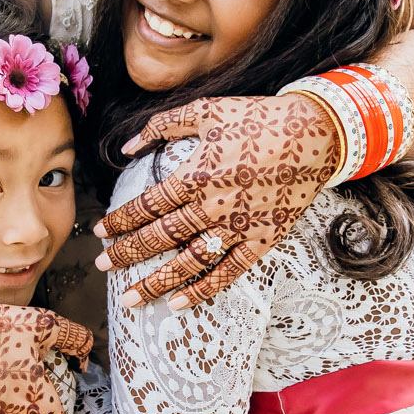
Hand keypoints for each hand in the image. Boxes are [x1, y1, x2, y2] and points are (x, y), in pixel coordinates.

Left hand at [96, 92, 340, 310]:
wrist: (314, 134)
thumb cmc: (257, 118)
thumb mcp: (206, 111)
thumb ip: (162, 126)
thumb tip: (127, 145)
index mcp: (195, 176)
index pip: (146, 205)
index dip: (120, 220)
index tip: (99, 232)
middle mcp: (212, 206)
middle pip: (160, 237)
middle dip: (126, 253)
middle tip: (102, 266)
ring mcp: (238, 227)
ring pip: (188, 262)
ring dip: (155, 282)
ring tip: (129, 298)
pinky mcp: (262, 239)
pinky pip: (229, 272)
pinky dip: (203, 290)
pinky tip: (178, 303)